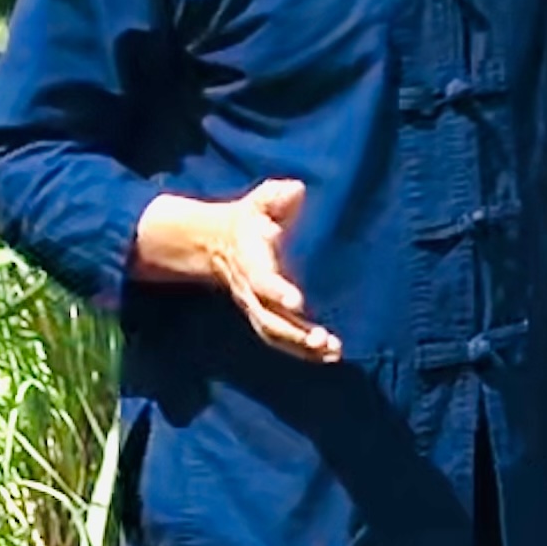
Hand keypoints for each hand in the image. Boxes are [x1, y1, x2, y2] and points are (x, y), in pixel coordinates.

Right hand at [135, 179, 338, 362]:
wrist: (214, 241)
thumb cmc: (249, 218)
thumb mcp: (259, 201)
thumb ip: (275, 196)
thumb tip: (295, 190)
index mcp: (251, 259)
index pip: (262, 279)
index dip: (277, 290)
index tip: (297, 302)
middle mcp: (251, 289)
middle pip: (269, 317)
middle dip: (295, 332)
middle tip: (323, 341)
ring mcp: (255, 305)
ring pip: (275, 332)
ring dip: (302, 347)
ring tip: (331, 352)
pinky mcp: (263, 315)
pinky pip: (280, 338)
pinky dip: (302, 350)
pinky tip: (327, 355)